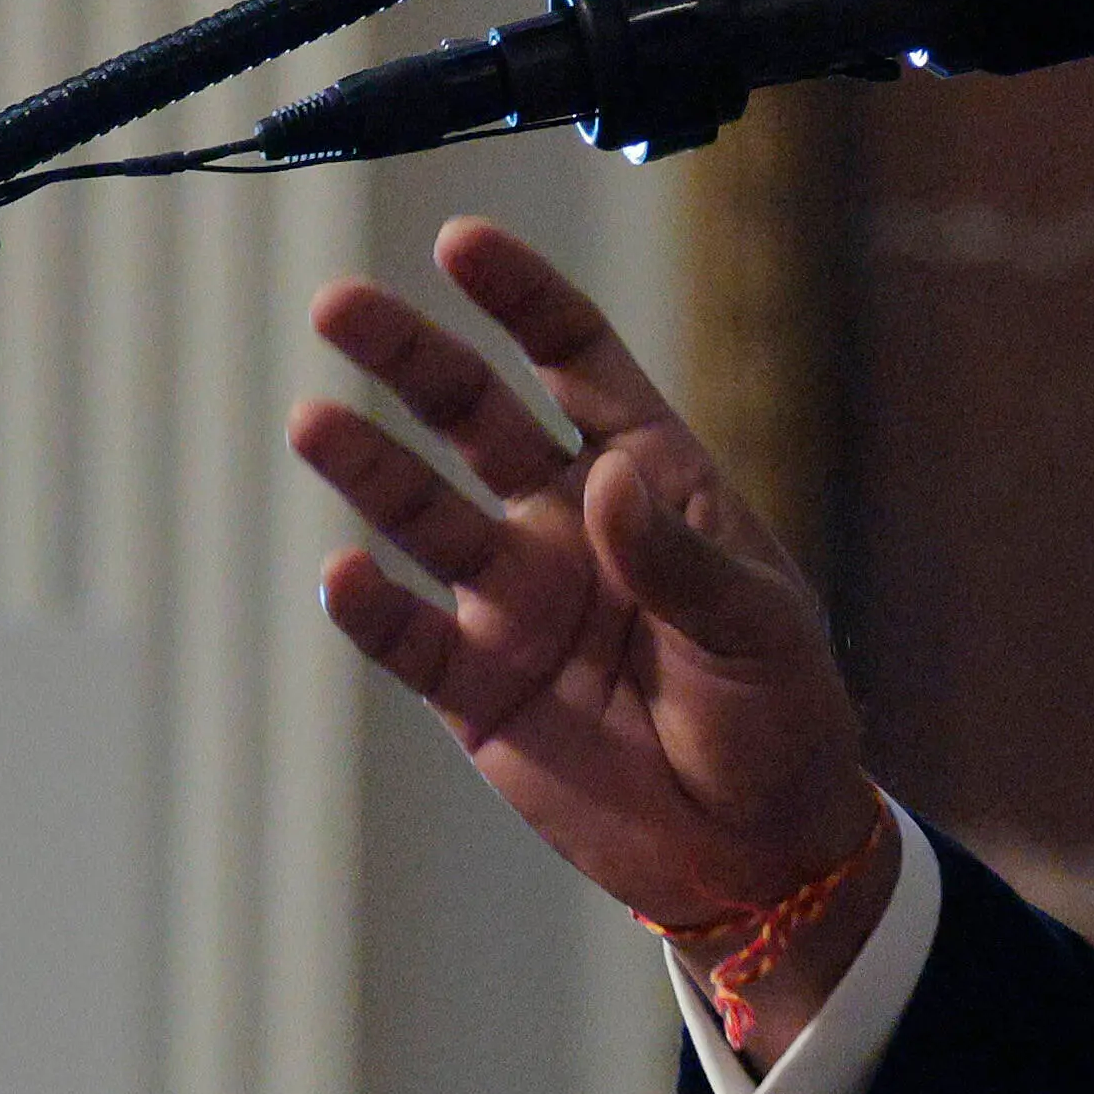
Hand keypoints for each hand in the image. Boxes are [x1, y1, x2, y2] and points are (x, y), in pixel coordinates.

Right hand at [294, 222, 898, 1015]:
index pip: (575, 362)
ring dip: (370, 469)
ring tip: (314, 422)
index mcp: (649, 479)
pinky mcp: (478, 684)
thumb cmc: (779, 716)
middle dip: (411, 358)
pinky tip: (344, 574)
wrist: (755, 849)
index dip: (521, 300)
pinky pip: (411, 636)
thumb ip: (679, 560)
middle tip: (338, 304)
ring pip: (424, 513)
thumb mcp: (755, 630)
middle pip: (473, 417)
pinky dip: (373, 609)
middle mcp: (567, 521)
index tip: (460, 244)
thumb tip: (606, 481)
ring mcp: (515, 599)